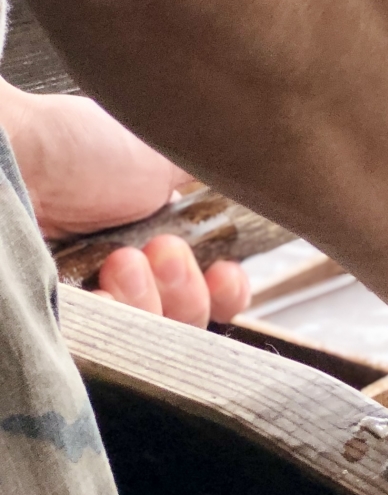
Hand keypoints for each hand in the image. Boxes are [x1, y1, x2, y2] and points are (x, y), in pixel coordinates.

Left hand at [0, 81, 250, 324]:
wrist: (7, 152)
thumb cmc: (73, 147)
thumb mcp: (162, 154)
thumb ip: (212, 181)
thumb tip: (255, 189)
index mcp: (148, 243)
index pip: (206, 296)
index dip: (225, 293)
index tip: (225, 272)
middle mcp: (119, 278)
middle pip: (188, 325)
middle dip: (189, 291)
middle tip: (163, 251)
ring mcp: (88, 306)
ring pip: (156, 340)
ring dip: (156, 298)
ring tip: (125, 259)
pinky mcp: (64, 325)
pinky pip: (116, 347)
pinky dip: (122, 313)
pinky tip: (105, 279)